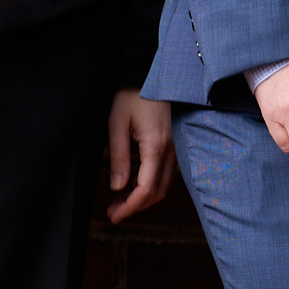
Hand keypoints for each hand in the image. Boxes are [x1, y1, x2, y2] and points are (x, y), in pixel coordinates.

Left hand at [106, 88, 174, 225]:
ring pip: (163, 185)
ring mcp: (175, 147)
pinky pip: (166, 173)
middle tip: (113, 212)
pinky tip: (134, 184)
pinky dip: (150, 185)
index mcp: (156, 146)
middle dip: (135, 206)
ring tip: (120, 200)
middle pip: (157, 192)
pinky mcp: (173, 144)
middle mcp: (171, 150)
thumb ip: (119, 157)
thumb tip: (118, 187)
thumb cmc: (131, 95)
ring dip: (143, 197)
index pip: (146, 189)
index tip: (114, 216)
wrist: (149, 73)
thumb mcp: (116, 124)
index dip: (130, 207)